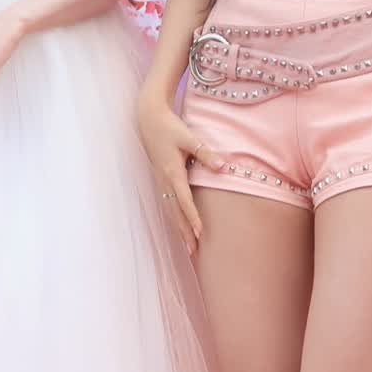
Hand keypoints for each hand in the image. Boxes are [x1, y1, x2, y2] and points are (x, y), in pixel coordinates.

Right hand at [137, 94, 225, 256]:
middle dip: (184, 232)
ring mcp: (161, 181)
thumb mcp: (188, 137)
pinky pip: (167, 203)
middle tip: (194, 251)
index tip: (200, 233)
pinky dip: (174, 218)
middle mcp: (164, 180)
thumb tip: (222, 167)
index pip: (184, 200)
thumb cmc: (170, 127)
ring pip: (170, 210)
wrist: (148, 119)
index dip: (192, 217)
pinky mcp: (161, 179)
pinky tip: (179, 226)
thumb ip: (205, 153)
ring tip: (188, 247)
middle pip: (175, 212)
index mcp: (172, 172)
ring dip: (179, 228)